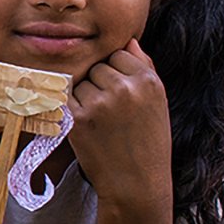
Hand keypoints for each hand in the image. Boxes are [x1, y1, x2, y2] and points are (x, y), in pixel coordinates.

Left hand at [69, 39, 171, 204]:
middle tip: (112, 113)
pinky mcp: (79, 119)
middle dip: (99, 84)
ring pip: (81, 82)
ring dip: (84, 97)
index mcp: (149, 80)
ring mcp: (101, 102)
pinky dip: (71, 110)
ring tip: (103, 122)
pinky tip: (88, 127)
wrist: (137, 184)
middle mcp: (125, 88)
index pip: (119, 54)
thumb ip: (144, 68)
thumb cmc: (148, 143)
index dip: (117, 73)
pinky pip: (66, 99)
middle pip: (98, 67)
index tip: (123, 95)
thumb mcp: (158, 103)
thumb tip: (128, 40)